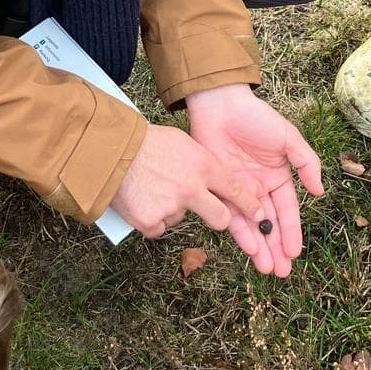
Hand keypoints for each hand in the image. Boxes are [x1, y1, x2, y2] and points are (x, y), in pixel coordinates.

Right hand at [112, 123, 262, 246]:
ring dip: (171, 210)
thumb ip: (200, 163)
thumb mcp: (183, 142)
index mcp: (203, 166)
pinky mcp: (151, 222)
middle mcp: (192, 189)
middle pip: (221, 219)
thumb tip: (210, 180)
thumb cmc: (146, 142)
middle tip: (208, 212)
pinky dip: (151, 219)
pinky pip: (159, 227)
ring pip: (182, 219)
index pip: (235, 189)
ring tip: (153, 188)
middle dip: (219, 219)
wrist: (111, 150)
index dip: (249, 204)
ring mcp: (172, 207)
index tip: (259, 214)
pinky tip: (141, 200)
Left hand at [186, 84, 323, 278]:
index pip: (288, 211)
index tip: (296, 253)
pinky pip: (230, 216)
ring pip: (252, 226)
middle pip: (271, 225)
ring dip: (260, 249)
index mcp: (278, 178)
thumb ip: (307, 164)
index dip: (292, 232)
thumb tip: (320, 192)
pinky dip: (240, 234)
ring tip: (267, 270)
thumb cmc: (256, 118)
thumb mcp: (289, 139)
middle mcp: (259, 189)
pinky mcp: (219, 190)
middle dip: (277, 249)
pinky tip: (249, 250)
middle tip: (282, 273)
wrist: (220, 106)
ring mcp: (239, 192)